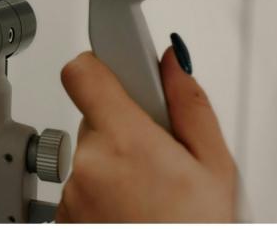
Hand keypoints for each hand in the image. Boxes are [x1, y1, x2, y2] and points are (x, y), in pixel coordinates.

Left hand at [55, 48, 236, 221]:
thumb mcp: (214, 166)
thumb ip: (189, 105)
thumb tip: (172, 64)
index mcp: (125, 140)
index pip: (82, 72)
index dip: (99, 65)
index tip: (117, 68)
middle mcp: (89, 163)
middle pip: (92, 116)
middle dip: (121, 125)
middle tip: (155, 153)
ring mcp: (72, 192)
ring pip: (88, 154)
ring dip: (112, 163)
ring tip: (147, 191)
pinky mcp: (63, 215)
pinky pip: (79, 185)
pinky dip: (100, 191)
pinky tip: (131, 209)